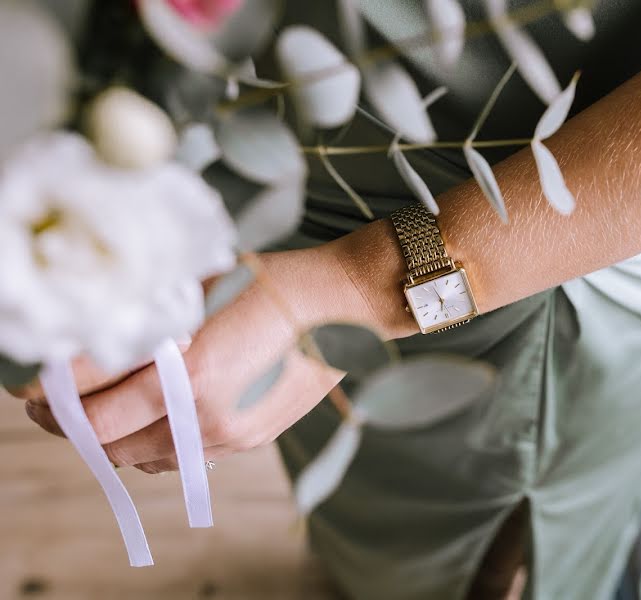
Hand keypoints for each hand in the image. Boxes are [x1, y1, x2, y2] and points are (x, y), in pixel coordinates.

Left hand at [18, 246, 369, 472]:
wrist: (334, 308)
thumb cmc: (264, 284)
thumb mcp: (193, 288)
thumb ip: (140, 319)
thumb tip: (85, 342)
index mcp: (182, 362)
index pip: (85, 392)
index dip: (45, 390)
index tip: (30, 385)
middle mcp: (199, 407)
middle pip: (102, 436)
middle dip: (65, 420)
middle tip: (49, 403)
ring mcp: (223, 431)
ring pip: (136, 455)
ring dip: (108, 438)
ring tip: (100, 413)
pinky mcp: (243, 441)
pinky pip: (177, 459)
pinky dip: (150, 445)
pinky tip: (152, 421)